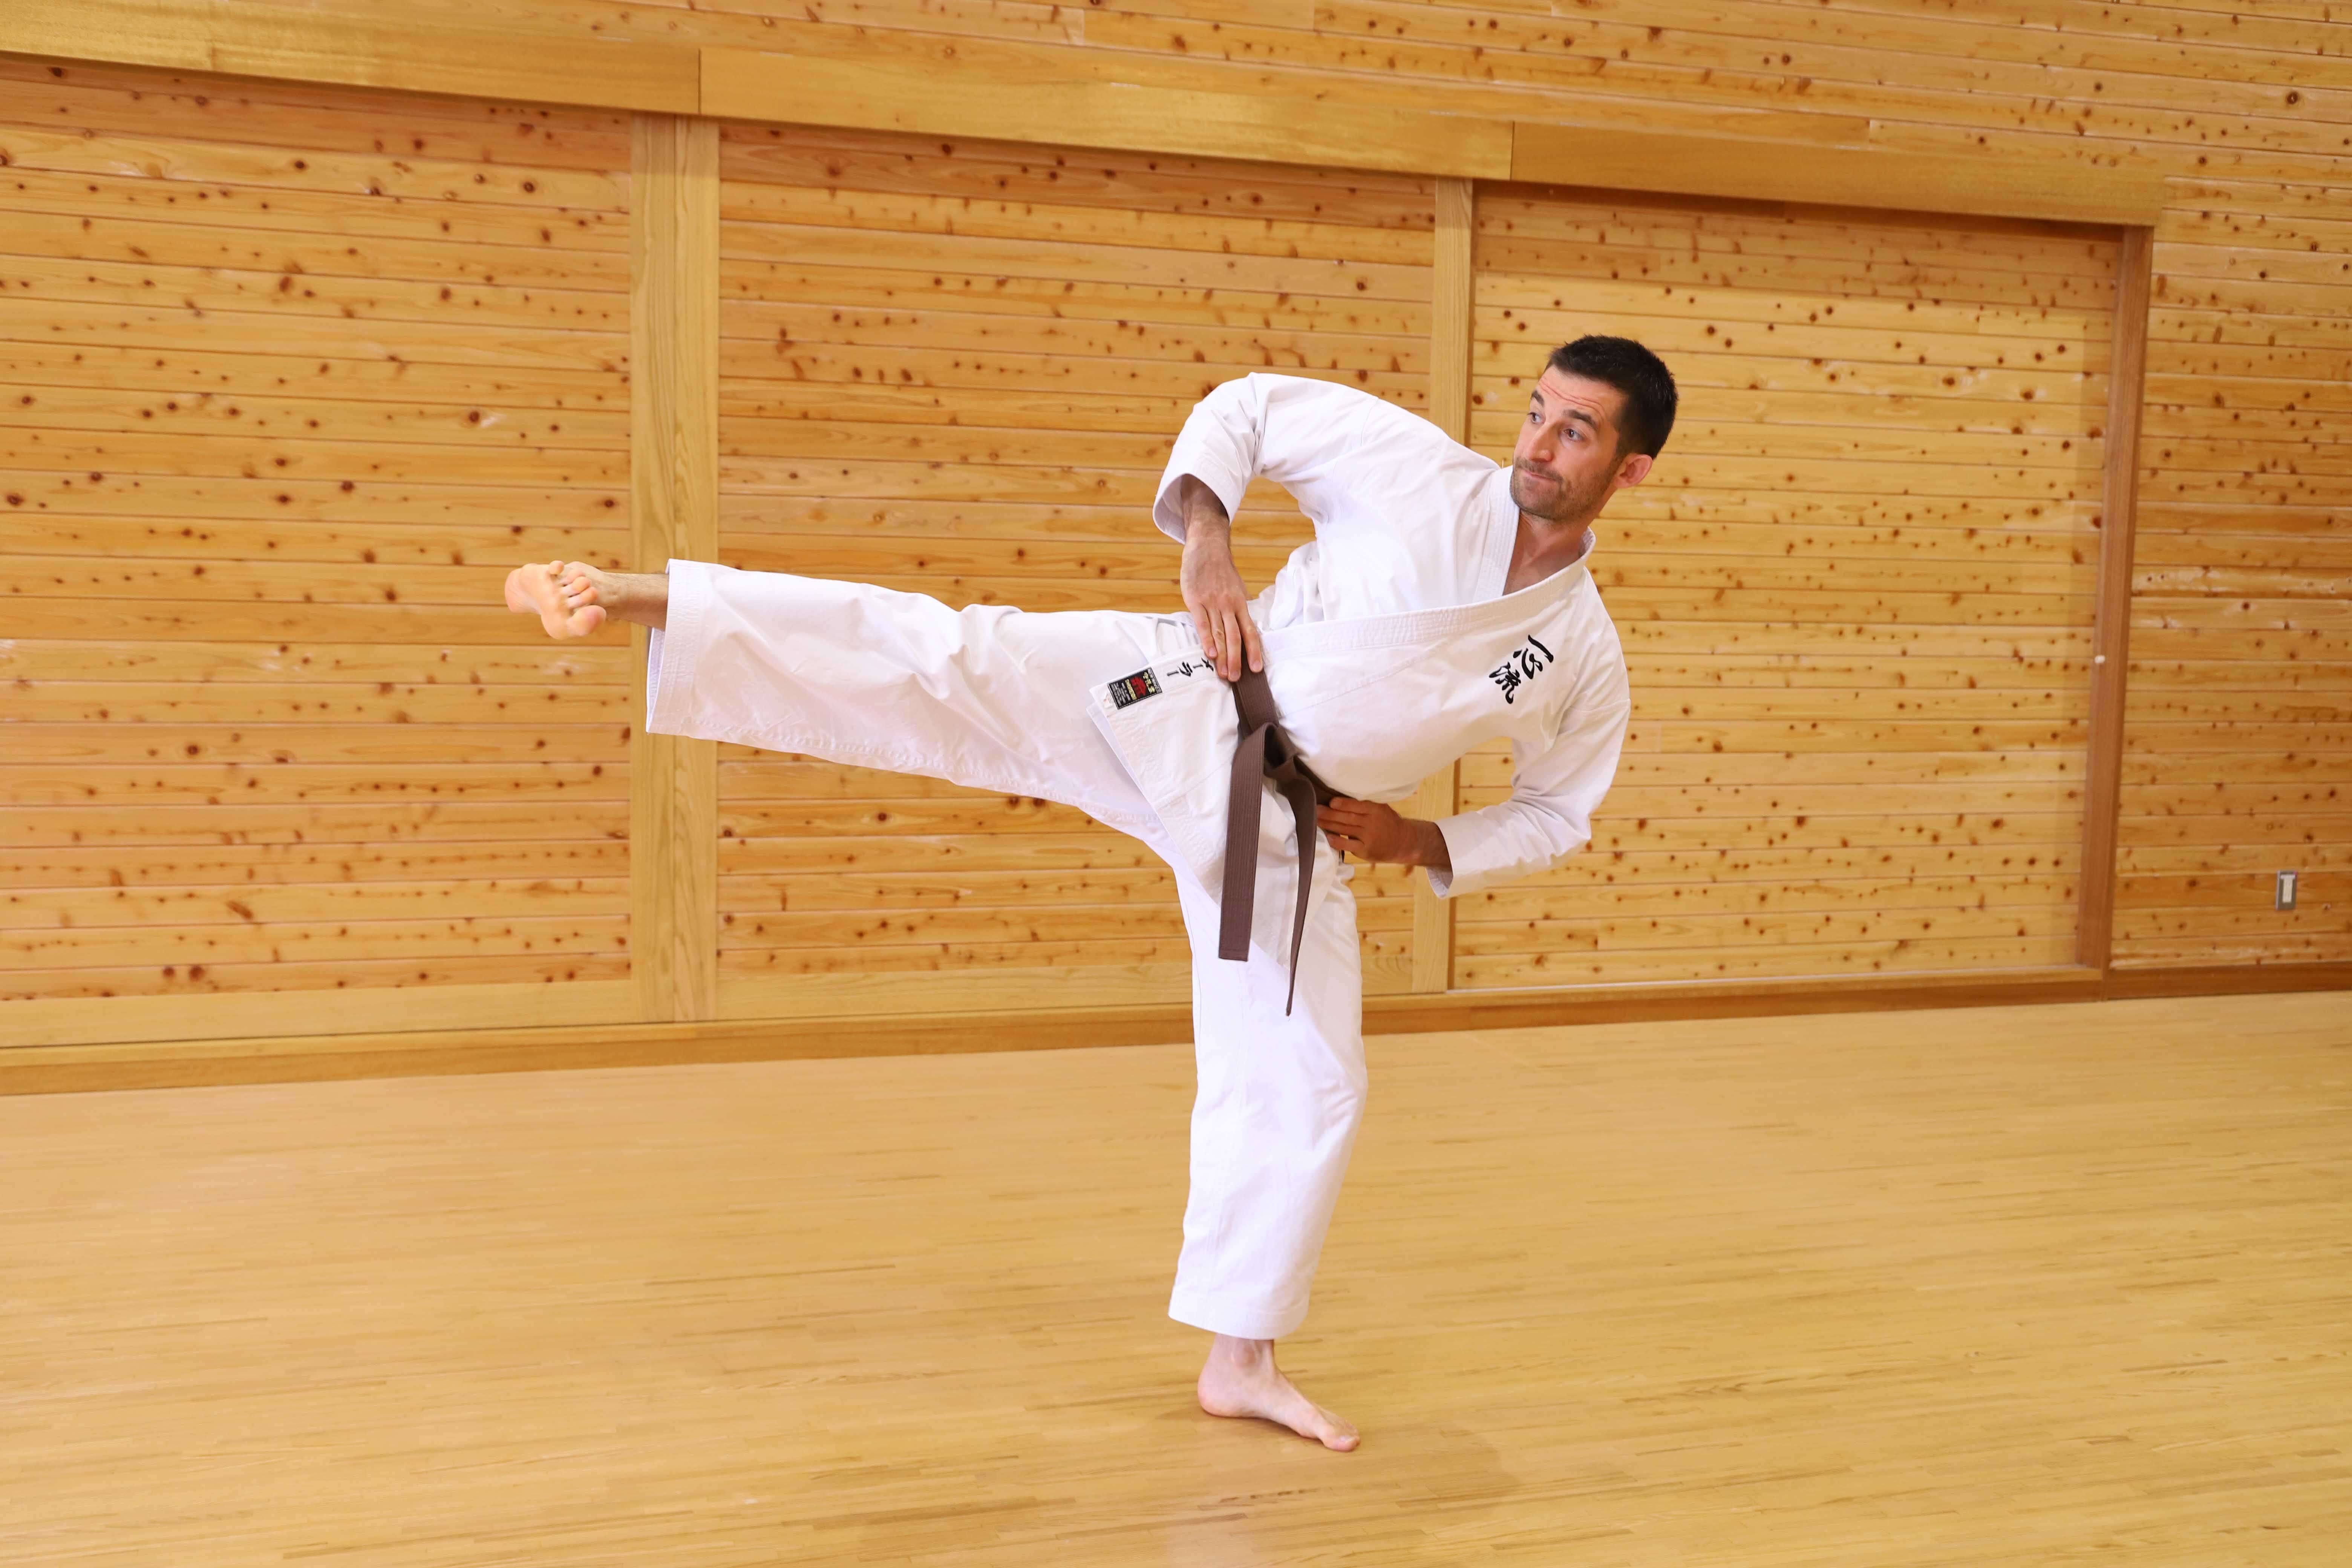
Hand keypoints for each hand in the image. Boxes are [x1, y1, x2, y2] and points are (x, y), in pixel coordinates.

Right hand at [1175, 478, 1262, 681]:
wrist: (1207, 546)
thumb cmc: (1221, 571)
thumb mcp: (1235, 588)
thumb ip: (1237, 609)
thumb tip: (1243, 630)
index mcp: (1240, 603)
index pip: (1250, 631)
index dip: (1254, 651)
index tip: (1257, 669)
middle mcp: (1229, 604)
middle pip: (1235, 637)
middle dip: (1236, 660)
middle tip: (1235, 679)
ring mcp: (1212, 602)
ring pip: (1220, 634)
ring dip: (1222, 656)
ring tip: (1223, 674)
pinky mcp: (1196, 600)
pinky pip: (1203, 623)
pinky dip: (1207, 640)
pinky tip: (1209, 654)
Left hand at [1316, 798, 1445, 867]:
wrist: (1402, 842)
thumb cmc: (1387, 822)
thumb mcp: (1381, 809)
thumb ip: (1365, 804)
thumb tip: (1340, 797)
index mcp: (1376, 810)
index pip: (1358, 805)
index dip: (1344, 803)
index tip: (1331, 802)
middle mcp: (1372, 823)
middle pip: (1348, 817)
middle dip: (1330, 814)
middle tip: (1316, 810)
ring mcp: (1368, 837)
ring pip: (1346, 830)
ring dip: (1329, 825)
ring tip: (1316, 821)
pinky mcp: (1365, 850)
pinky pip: (1349, 845)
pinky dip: (1338, 841)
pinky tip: (1328, 837)